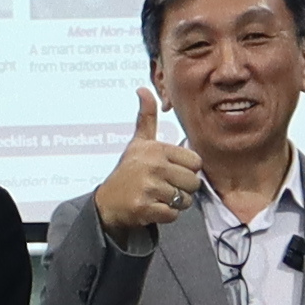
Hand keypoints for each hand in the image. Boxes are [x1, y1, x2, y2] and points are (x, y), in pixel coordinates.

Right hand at [89, 89, 199, 236]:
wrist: (108, 202)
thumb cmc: (129, 170)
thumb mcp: (138, 142)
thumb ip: (146, 117)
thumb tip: (142, 89)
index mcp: (156, 149)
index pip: (196, 162)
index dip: (186, 170)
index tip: (170, 171)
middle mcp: (153, 166)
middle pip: (193, 183)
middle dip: (182, 188)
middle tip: (164, 186)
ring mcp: (148, 188)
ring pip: (185, 200)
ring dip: (175, 203)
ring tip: (158, 197)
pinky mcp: (144, 208)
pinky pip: (173, 215)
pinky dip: (166, 215)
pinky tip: (153, 207)